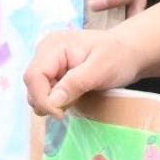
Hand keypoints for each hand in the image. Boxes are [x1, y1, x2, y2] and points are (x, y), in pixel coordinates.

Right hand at [24, 28, 144, 117]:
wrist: (128, 52)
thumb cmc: (118, 57)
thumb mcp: (101, 69)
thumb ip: (75, 83)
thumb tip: (52, 101)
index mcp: (54, 45)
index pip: (33, 76)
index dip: (42, 99)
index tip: (60, 114)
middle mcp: (46, 51)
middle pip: (31, 84)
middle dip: (46, 102)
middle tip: (69, 109)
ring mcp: (49, 61)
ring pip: (35, 90)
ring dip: (51, 102)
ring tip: (74, 99)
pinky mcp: (53, 71)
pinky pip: (45, 91)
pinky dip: (55, 100)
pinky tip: (72, 97)